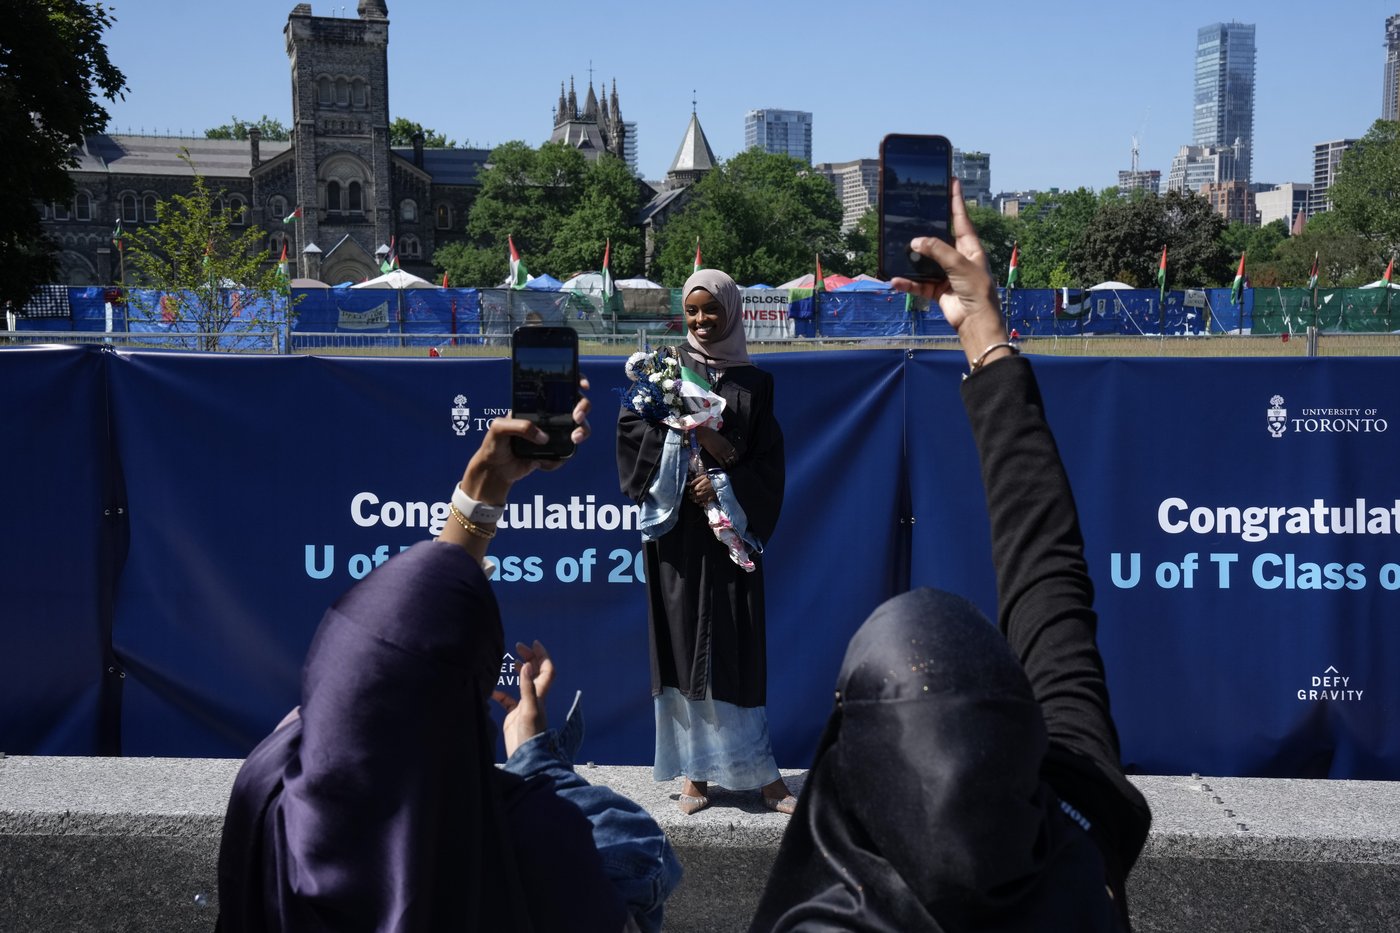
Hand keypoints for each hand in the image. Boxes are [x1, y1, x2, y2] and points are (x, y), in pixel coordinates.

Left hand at [460, 376, 592, 504]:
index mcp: (536, 404)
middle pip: (577, 405)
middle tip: (577, 417)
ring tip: (574, 438)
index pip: (558, 386)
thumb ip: (520, 427)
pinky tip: (541, 462)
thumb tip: (544, 437)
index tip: (582, 385)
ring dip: (583, 431)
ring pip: (580, 427)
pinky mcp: (556, 450)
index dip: (575, 381)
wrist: (496, 469)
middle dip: (584, 407)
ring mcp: (555, 432)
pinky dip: (560, 458)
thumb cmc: (495, 443)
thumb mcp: (499, 428)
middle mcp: (549, 415)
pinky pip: (567, 452)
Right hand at [492, 640, 553, 757]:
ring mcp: (524, 706)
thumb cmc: (530, 736)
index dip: (543, 655)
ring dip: (519, 671)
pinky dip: (501, 692)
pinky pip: (507, 700)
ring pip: (523, 684)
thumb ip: (527, 688)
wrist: (526, 757)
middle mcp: (534, 698)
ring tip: (510, 661)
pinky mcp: (513, 716)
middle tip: (519, 646)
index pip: (546, 670)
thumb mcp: (529, 710)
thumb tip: (527, 665)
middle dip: (530, 657)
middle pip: (535, 672)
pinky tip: (492, 690)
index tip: (533, 643)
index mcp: (540, 694)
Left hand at [687, 473, 715, 506]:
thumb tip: (688, 483)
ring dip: (694, 500)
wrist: (719, 483)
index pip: (691, 491)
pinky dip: (700, 504)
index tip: (689, 491)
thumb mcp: (702, 477)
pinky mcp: (709, 500)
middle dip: (691, 496)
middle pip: (693, 496)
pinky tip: (699, 503)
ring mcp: (704, 497)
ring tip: (694, 499)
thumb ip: (695, 481)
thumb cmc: (711, 479)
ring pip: (697, 501)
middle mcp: (700, 493)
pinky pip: (703, 504)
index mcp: (698, 487)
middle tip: (690, 496)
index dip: (689, 491)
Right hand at [695, 425, 736, 466]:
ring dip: (729, 465)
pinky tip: (724, 468)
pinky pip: (722, 463)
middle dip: (734, 462)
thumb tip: (727, 447)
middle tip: (733, 464)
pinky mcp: (716, 455)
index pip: (735, 452)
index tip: (736, 459)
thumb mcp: (722, 438)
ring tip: (729, 467)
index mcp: (728, 444)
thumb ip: (725, 443)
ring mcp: (721, 452)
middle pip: (732, 457)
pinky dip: (723, 466)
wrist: (706, 435)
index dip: (736, 457)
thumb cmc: (712, 435)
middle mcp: (726, 449)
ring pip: (728, 461)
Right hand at [890, 180, 1007, 356]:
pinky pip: (919, 283)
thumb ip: (937, 250)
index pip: (961, 218)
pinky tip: (896, 281)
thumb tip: (915, 242)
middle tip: (914, 213)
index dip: (956, 200)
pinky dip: (908, 283)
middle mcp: (958, 258)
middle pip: (939, 239)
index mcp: (970, 247)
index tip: (952, 181)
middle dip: (926, 230)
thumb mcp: (959, 264)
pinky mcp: (938, 289)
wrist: (975, 322)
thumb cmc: (976, 290)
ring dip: (912, 260)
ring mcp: (947, 274)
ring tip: (898, 250)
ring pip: (925, 262)